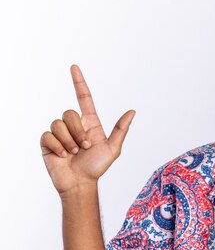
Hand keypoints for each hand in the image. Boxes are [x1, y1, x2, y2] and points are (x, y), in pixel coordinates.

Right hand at [40, 64, 135, 194]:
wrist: (80, 183)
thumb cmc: (97, 167)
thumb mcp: (113, 149)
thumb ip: (121, 130)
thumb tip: (132, 111)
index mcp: (89, 123)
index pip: (83, 98)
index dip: (79, 82)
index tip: (74, 67)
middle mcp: (73, 125)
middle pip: (69, 113)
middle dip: (78, 131)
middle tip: (84, 147)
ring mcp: (59, 133)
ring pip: (58, 123)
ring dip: (69, 141)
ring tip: (74, 153)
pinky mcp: (47, 142)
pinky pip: (48, 135)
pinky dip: (57, 146)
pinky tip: (63, 156)